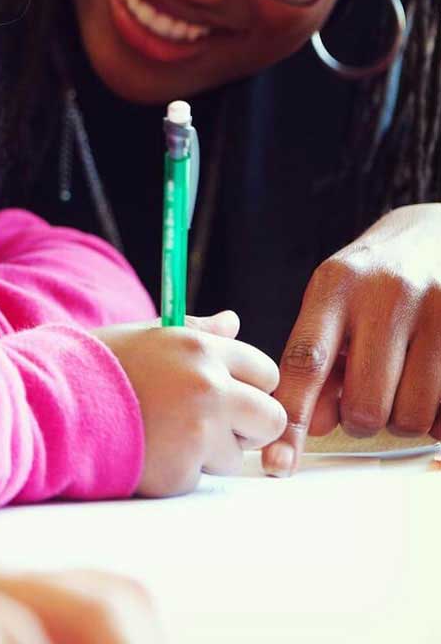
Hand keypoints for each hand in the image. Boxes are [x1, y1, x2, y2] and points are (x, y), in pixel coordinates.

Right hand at [92, 311, 285, 496]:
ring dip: (210, 453)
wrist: (54, 403)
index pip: (265, 371)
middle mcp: (208, 387)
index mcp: (200, 349)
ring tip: (164, 434)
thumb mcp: (147, 336)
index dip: (247, 386)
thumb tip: (233, 322)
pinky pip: (200, 477)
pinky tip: (148, 450)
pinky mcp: (182, 471)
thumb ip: (196, 331)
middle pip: (271, 417)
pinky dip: (179, 471)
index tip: (224, 392)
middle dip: (248, 426)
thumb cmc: (98, 365)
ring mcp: (198, 432)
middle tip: (209, 424)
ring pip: (237, 455)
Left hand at [261, 203, 440, 476]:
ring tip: (400, 387)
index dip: (292, 419)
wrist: (437, 235)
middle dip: (360, 419)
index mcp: (336, 287)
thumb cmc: (374, 279)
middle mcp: (386, 295)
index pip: (304, 362)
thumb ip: (318, 359)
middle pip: (363, 403)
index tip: (275, 463)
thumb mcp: (333, 302)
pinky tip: (431, 387)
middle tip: (365, 397)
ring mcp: (437, 311)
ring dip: (402, 419)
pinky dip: (437, 419)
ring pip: (411, 415)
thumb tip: (314, 425)